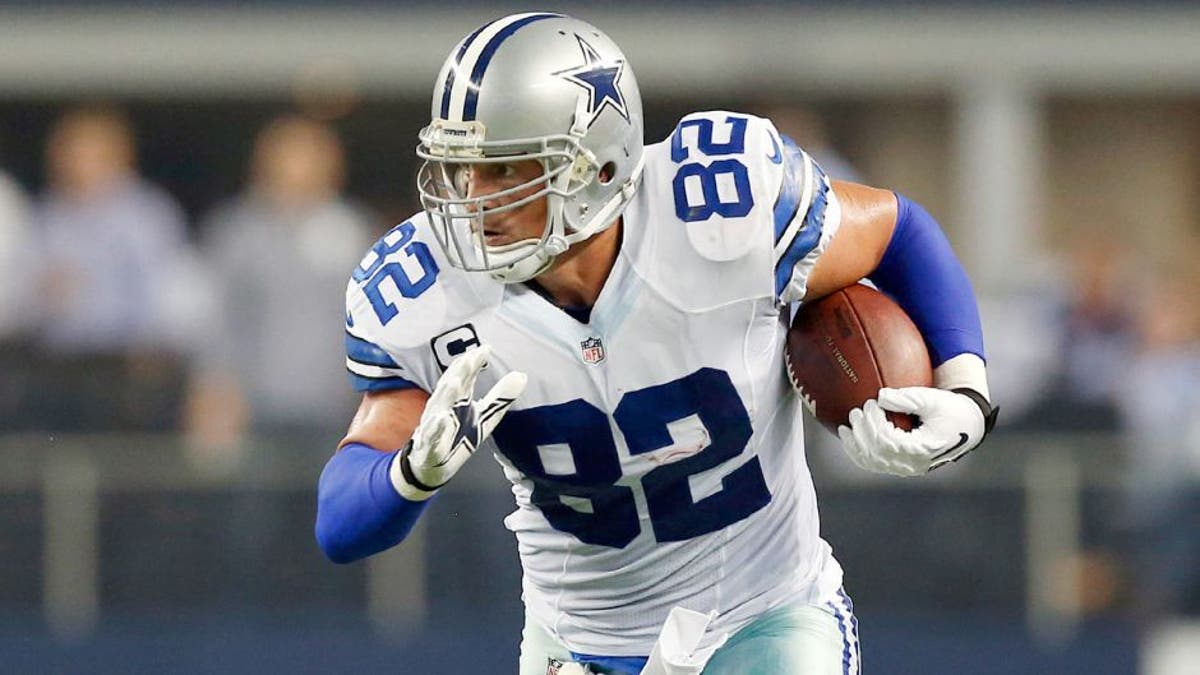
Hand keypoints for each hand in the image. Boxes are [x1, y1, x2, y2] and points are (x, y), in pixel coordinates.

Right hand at [391, 346, 526, 499]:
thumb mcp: (486, 416)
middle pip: (451, 384)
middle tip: (470, 359)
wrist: (435, 466)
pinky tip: (443, 419)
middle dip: (460, 371)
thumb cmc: (459, 435)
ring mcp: (434, 423)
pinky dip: (436, 426)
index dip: (474, 362)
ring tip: (457, 381)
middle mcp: (444, 405)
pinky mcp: (429, 442)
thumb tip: (522, 375)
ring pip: (438, 405)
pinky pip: (431, 433)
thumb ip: (501, 397)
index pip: (466, 375)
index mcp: (459, 397)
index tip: (486, 349)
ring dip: (446, 393)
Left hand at [837, 387, 992, 476]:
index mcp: (923, 449)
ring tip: (846, 427)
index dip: (873, 423)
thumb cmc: (951, 409)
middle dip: (862, 432)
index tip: (870, 403)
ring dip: (855, 445)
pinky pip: (875, 464)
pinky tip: (850, 439)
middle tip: (856, 411)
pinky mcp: (902, 466)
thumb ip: (907, 398)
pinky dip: (859, 453)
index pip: (887, 442)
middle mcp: (914, 464)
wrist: (967, 425)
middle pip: (876, 454)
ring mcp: (907, 468)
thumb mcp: (933, 399)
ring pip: (873, 463)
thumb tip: (881, 395)